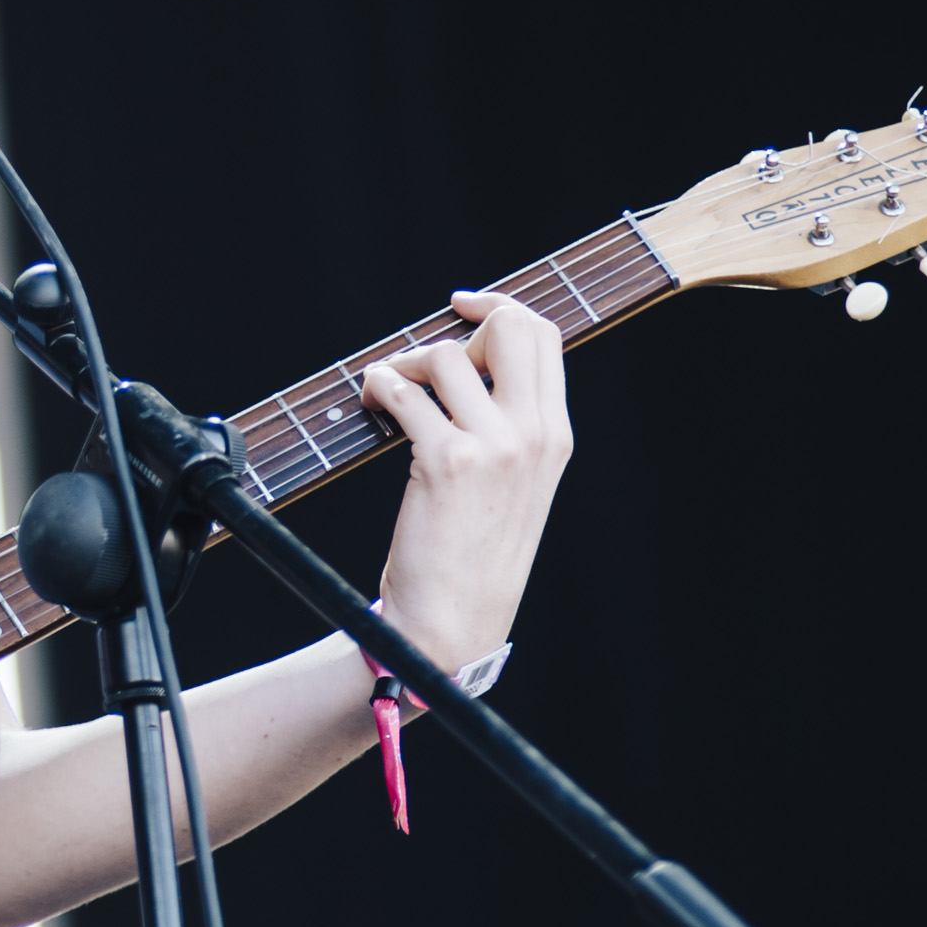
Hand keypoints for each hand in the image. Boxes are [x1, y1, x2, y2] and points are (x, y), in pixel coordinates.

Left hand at [361, 292, 572, 673]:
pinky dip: (378, 386)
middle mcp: (534, 435)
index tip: (463, 305)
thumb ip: (510, 428)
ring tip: (388, 393)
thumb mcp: (516, 487)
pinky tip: (370, 402)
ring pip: (445, 355)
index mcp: (556, 437)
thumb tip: (470, 365)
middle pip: (509, 328)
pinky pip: (404, 393)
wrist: (452, 621)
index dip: (499, 307)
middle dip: (460, 326)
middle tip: (421, 356)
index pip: (544, 337)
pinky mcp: (445, 461)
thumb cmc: (472, 555)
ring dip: (405, 364)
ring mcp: (494, 447)